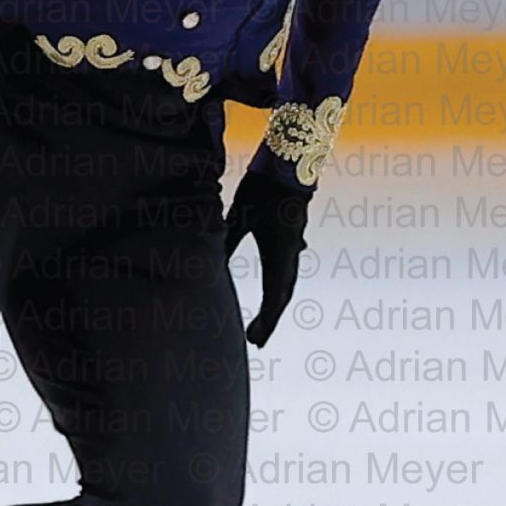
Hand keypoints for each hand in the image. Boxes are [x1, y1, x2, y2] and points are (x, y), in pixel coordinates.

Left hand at [224, 166, 310, 348]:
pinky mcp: (291, 237)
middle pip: (282, 295)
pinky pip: (286, 269)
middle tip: (256, 339)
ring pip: (285, 283)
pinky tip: (275, 287)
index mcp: (281, 254)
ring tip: (264, 321)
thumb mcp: (240, 216)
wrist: (290, 165)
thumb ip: (227, 241)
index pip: (274, 298)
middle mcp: (291, 254)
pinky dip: (278, 284)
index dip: (266, 322)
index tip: (254, 341)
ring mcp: (294, 246)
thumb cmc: (262, 189)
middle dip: (269, 319)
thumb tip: (211, 264)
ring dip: (274, 303)